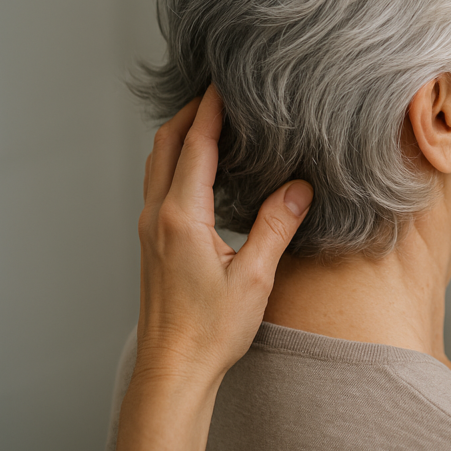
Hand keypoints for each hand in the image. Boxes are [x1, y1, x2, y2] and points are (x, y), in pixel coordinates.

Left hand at [135, 86, 312, 384]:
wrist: (174, 369)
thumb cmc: (210, 331)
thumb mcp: (254, 278)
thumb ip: (276, 226)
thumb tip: (300, 188)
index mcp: (181, 217)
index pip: (196, 147)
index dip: (211, 110)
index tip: (225, 82)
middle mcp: (158, 216)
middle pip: (166, 144)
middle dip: (191, 112)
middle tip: (219, 90)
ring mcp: (150, 228)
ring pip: (157, 163)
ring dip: (181, 134)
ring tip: (210, 118)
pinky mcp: (153, 241)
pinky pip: (159, 184)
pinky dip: (177, 160)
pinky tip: (200, 167)